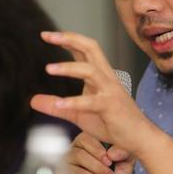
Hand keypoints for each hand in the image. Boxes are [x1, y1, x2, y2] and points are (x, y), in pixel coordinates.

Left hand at [30, 31, 152, 153]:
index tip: (46, 35)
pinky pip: (92, 102)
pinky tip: (60, 104)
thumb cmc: (112, 123)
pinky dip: (75, 102)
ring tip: (49, 69)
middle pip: (91, 48)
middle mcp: (106, 78)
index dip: (67, 39)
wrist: (138, 138)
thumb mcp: (78, 114)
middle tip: (48, 36)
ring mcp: (110, 91)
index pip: (84, 50)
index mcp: (100, 76)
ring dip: (69, 68)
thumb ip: (56, 106)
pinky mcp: (111, 107)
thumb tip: (33, 100)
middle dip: (70, 39)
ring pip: (90, 71)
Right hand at [68, 132, 134, 173]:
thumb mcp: (125, 158)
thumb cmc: (118, 168)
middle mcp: (74, 151)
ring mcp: (68, 168)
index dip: (97, 151)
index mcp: (86, 140)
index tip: (109, 161)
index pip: (85, 140)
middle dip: (99, 170)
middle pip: (80, 156)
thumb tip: (113, 153)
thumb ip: (122, 152)